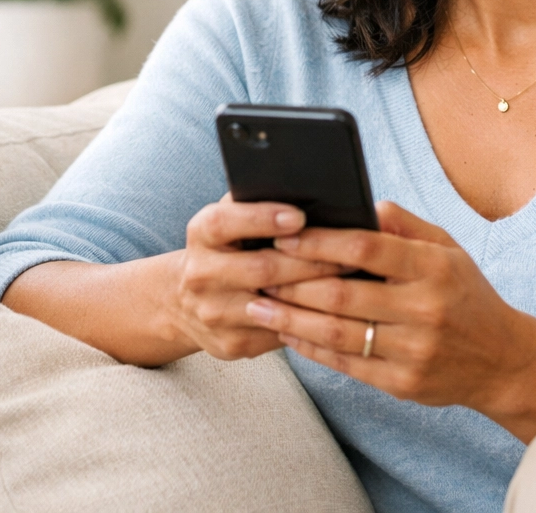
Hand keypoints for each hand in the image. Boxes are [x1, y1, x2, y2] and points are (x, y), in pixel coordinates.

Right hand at [168, 194, 344, 361]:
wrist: (185, 300)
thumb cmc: (226, 246)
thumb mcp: (231, 219)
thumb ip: (256, 202)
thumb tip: (307, 192)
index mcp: (202, 234)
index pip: (227, 222)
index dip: (263, 218)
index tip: (299, 216)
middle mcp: (201, 274)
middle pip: (261, 268)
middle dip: (311, 261)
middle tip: (350, 254)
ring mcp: (214, 313)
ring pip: (274, 306)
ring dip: (316, 294)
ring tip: (351, 281)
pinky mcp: (231, 342)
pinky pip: (279, 333)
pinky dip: (310, 321)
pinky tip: (335, 310)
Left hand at [243, 202, 535, 414]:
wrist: (503, 360)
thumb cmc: (466, 293)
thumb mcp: (448, 249)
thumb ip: (404, 226)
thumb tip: (363, 203)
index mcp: (433, 268)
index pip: (367, 250)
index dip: (322, 242)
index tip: (286, 236)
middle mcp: (424, 309)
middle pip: (344, 295)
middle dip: (294, 283)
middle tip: (260, 271)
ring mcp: (413, 351)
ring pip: (337, 335)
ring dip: (291, 320)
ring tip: (259, 306)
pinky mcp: (404, 384)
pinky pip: (346, 365)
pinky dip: (312, 349)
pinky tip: (289, 335)